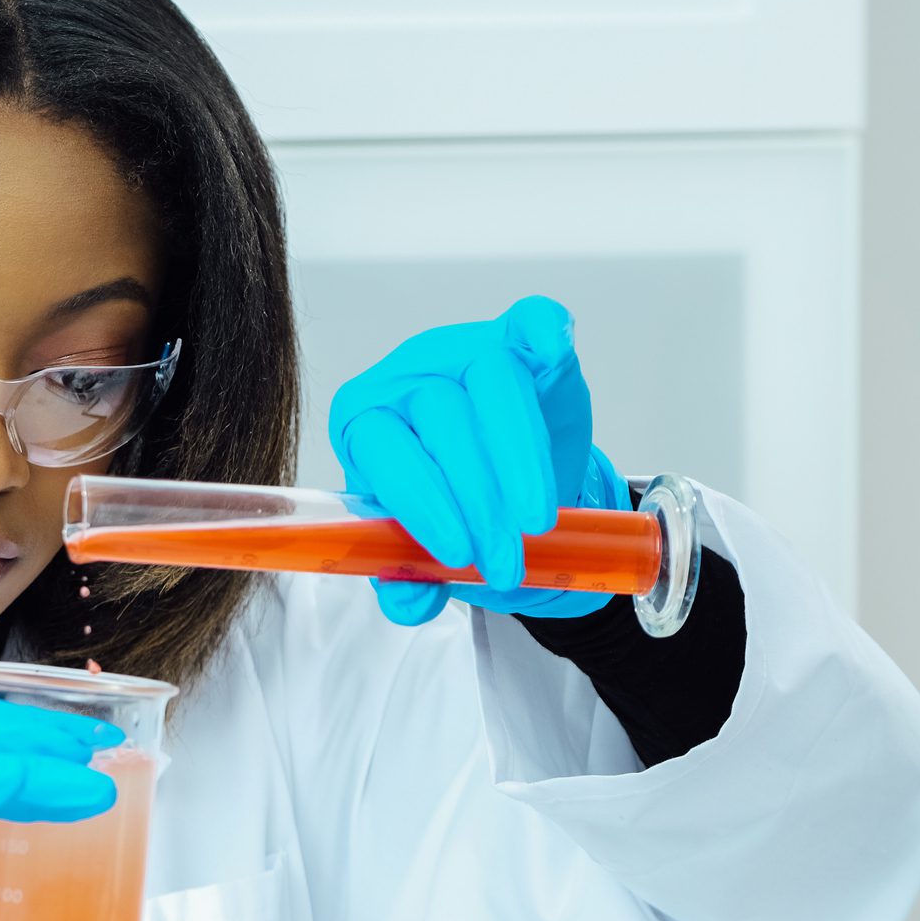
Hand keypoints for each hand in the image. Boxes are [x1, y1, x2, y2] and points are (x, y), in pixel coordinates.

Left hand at [326, 295, 628, 626]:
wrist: (500, 483)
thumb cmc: (447, 506)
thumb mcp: (417, 549)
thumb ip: (405, 578)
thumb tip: (411, 600)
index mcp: (363, 423)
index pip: (385, 451)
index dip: (423, 504)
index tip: (458, 555)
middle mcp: (406, 377)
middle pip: (441, 420)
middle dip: (478, 502)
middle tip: (505, 561)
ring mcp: (463, 349)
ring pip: (493, 381)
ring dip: (519, 460)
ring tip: (536, 523)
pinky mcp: (518, 334)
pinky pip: (531, 320)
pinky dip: (547, 334)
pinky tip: (556, 356)